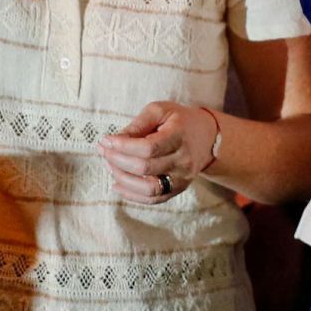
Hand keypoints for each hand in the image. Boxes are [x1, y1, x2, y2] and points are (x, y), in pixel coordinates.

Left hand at [98, 101, 218, 203]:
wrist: (207, 137)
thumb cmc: (179, 121)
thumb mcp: (160, 111)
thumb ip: (138, 123)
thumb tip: (116, 140)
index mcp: (179, 136)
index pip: (148, 148)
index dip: (123, 146)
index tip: (106, 140)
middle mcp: (183, 160)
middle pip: (145, 168)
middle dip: (118, 160)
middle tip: (104, 151)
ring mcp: (182, 178)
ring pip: (148, 188)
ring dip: (123, 179)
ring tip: (110, 166)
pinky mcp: (177, 189)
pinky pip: (153, 199)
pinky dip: (132, 195)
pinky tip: (117, 184)